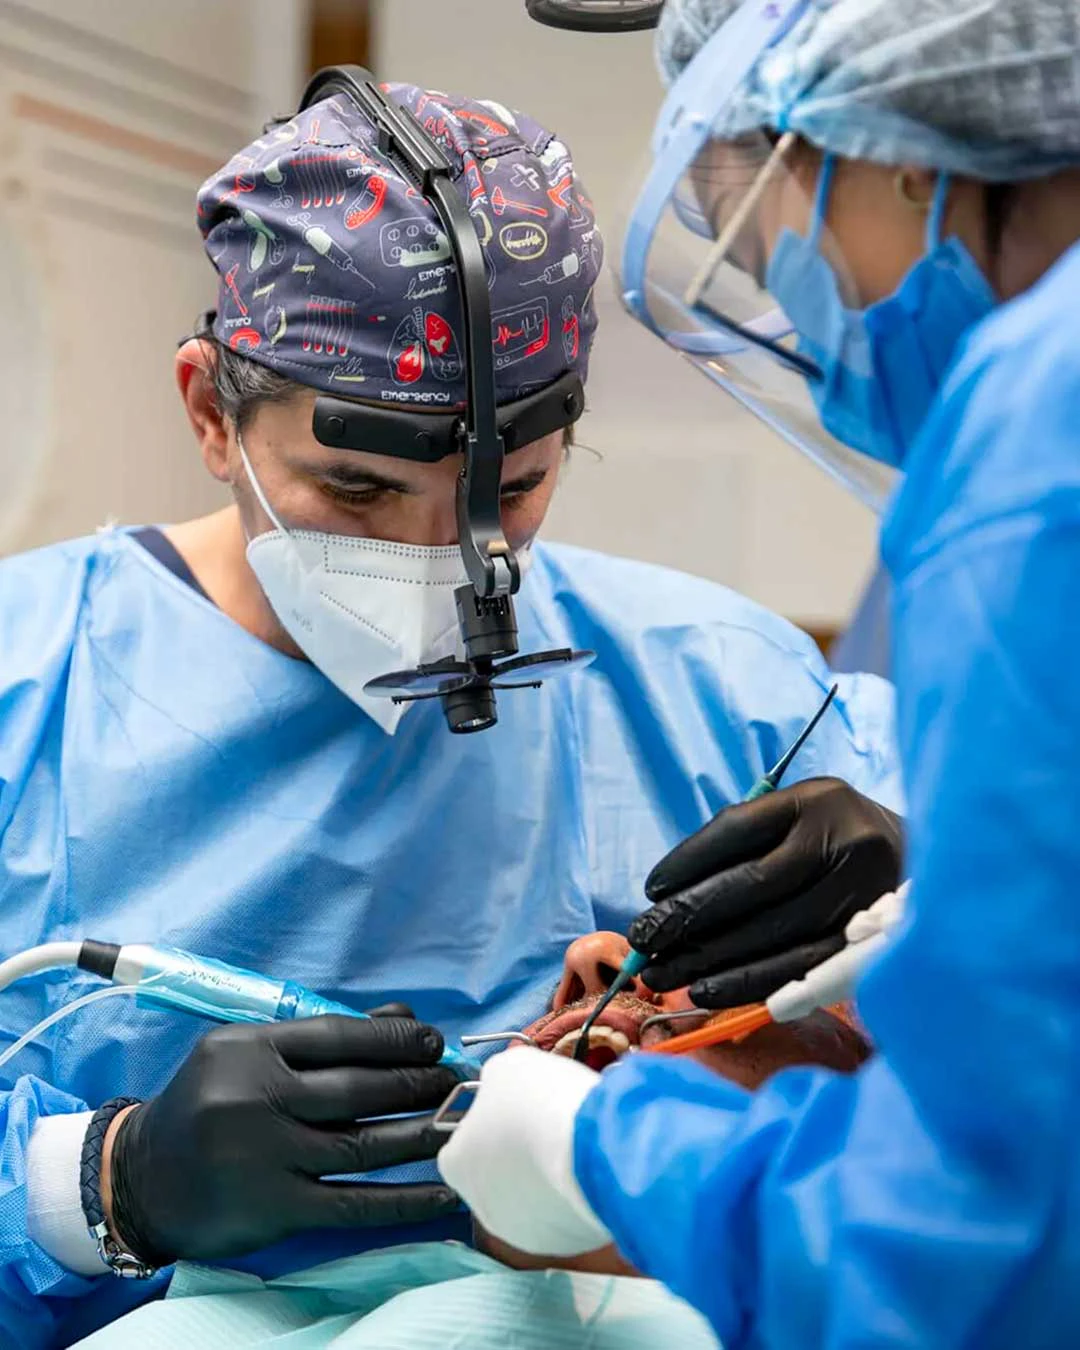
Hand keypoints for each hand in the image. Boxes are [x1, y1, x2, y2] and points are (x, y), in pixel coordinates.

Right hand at [104, 1007, 460, 1264]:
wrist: (142, 1180)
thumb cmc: (212, 1103)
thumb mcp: (252, 1055)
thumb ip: (324, 1037)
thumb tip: (406, 1019)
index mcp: (248, 1049)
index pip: (337, 1036)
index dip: (394, 1038)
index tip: (434, 1040)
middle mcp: (253, 1098)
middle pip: (355, 1089)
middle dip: (416, 1083)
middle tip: (456, 1081)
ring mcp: (262, 1156)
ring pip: (361, 1145)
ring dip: (420, 1135)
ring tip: (459, 1123)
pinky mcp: (272, 1208)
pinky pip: (352, 1204)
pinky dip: (404, 1200)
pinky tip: (443, 1192)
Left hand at [438, 1048, 611, 1256]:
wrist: (591, 1149)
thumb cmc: (540, 1103)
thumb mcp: (509, 1068)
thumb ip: (496, 1083)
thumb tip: (501, 1088)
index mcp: (455, 1163)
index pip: (463, 1145)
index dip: (490, 1124)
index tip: (516, 1110)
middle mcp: (478, 1206)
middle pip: (496, 1176)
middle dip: (518, 1156)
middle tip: (546, 1129)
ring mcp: (519, 1232)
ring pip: (530, 1201)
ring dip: (545, 1179)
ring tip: (573, 1148)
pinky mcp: (558, 1246)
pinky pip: (562, 1217)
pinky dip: (572, 1198)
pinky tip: (588, 1172)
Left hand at [631, 778, 903, 1007]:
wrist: (935, 857)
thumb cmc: (839, 837)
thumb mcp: (801, 815)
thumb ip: (748, 840)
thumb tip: (673, 891)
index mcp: (818, 800)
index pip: (740, 828)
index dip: (690, 861)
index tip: (651, 888)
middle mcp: (845, 841)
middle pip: (754, 884)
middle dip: (691, 916)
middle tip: (645, 941)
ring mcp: (864, 892)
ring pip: (776, 932)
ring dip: (712, 959)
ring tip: (665, 975)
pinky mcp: (875, 940)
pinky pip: (802, 967)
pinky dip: (751, 983)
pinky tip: (709, 991)